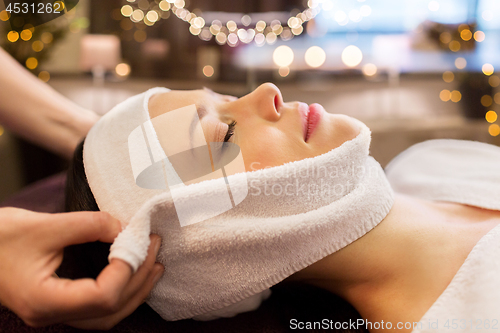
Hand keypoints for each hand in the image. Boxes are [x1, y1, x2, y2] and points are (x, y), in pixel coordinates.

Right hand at [0, 207, 163, 329]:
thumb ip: (88, 225)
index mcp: (45, 301)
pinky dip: (121, 291)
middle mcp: (51, 315)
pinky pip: (98, 308)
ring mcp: (55, 313)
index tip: (137, 240)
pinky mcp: (59, 303)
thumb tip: (124, 227)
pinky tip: (132, 272)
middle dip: (139, 278)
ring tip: (154, 263)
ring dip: (135, 290)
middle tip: (154, 246)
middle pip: (110, 311)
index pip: (102, 296)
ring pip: (107, 316)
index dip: (126, 270)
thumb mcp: (43, 225)